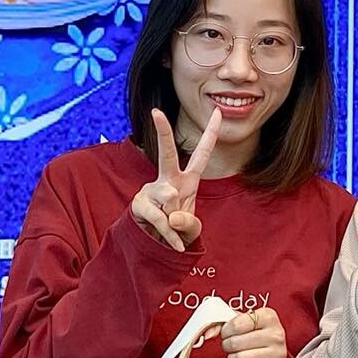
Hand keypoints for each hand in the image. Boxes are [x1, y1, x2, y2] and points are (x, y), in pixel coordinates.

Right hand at [129, 108, 218, 251]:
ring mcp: (151, 190)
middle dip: (162, 131)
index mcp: (188, 179)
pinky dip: (170, 234)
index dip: (211, 133)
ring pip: (169, 197)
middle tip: (156, 112)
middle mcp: (168, 180)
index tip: (218, 111)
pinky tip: (174, 242)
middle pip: (167, 153)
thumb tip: (171, 217)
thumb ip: (189, 223)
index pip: (202, 153)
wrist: (158, 246)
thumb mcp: (192, 228)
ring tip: (174, 227)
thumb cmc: (179, 228)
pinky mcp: (139, 204)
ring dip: (175, 219)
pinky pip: (160, 218)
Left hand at [221, 306, 287, 357]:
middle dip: (228, 346)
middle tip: (232, 346)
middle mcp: (275, 334)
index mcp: (268, 316)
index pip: (235, 324)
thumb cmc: (256, 334)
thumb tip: (208, 333)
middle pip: (236, 343)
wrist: (273, 351)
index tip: (228, 333)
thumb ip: (221, 323)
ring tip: (237, 357)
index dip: (226, 331)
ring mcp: (277, 353)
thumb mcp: (242, 321)